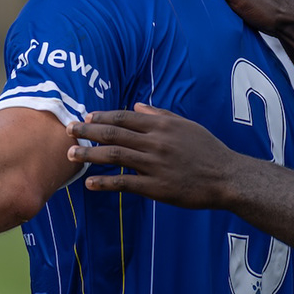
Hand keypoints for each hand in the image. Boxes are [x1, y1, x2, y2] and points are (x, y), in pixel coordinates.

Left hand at [66, 105, 240, 211]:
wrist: (227, 177)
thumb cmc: (208, 150)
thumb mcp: (186, 126)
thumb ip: (160, 115)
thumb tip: (137, 106)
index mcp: (162, 126)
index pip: (124, 117)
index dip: (102, 117)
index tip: (85, 118)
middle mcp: (155, 142)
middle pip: (113, 134)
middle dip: (87, 131)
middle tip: (67, 130)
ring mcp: (155, 165)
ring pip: (114, 156)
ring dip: (89, 154)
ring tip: (70, 154)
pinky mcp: (156, 187)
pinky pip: (125, 183)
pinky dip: (105, 183)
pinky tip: (90, 183)